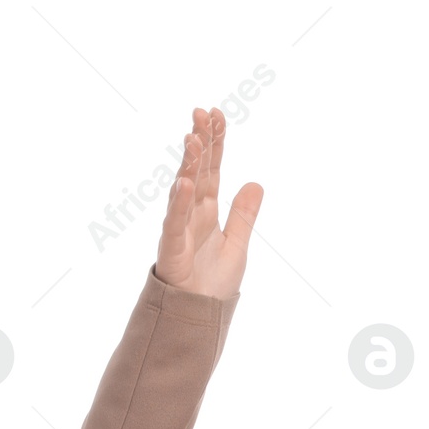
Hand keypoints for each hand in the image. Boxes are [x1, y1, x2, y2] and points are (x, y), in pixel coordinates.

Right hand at [154, 106, 263, 297]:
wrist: (201, 315)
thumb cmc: (214, 282)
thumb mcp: (238, 243)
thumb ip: (243, 214)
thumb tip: (256, 183)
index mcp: (207, 209)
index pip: (212, 168)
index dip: (215, 142)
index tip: (217, 115)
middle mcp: (191, 212)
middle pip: (196, 170)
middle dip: (199, 141)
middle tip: (201, 113)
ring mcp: (180, 228)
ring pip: (183, 189)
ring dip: (188, 164)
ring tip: (193, 139)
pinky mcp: (172, 248)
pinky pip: (174, 222)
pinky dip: (178, 203)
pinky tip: (183, 183)